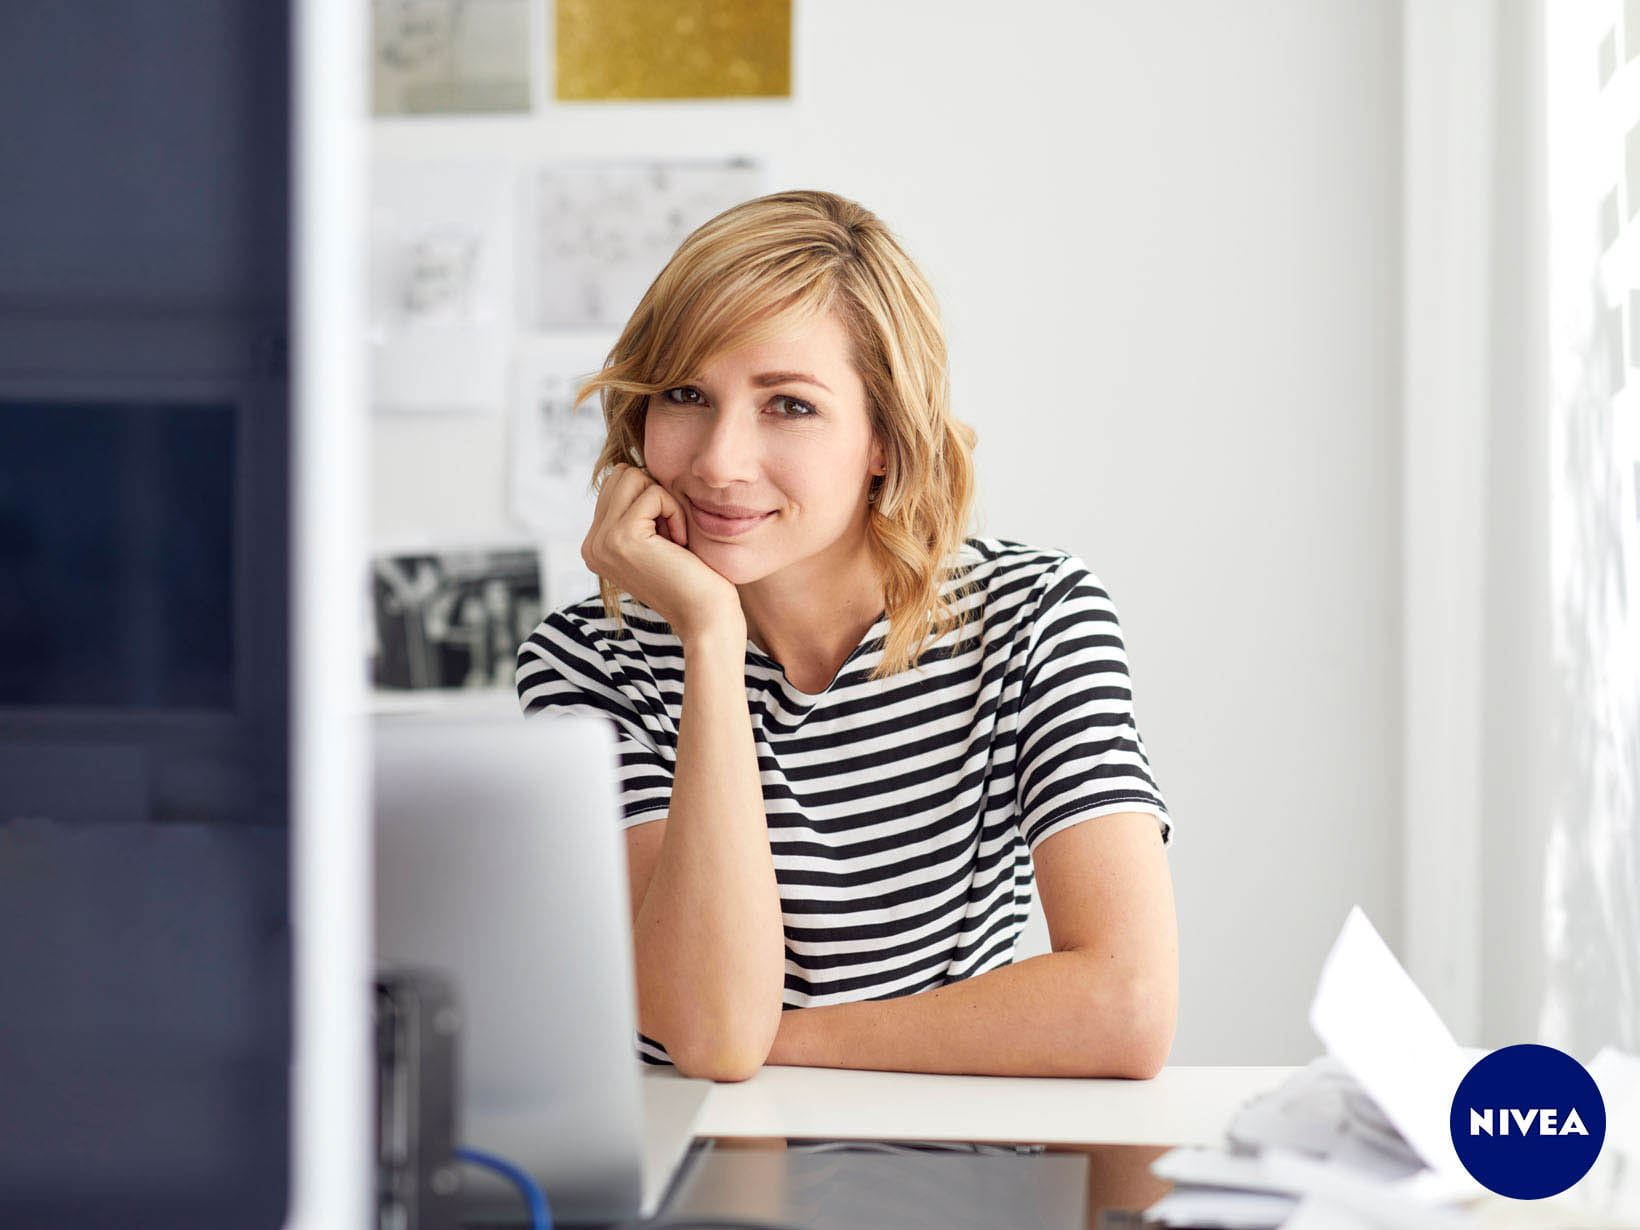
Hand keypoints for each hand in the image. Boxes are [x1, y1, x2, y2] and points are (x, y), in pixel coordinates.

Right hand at [581, 463, 741, 642]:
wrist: (707, 618)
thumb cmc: (695, 577)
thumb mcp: (657, 539)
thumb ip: (635, 510)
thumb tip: (626, 465)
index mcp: (596, 545)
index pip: (616, 484)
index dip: (651, 498)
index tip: (667, 538)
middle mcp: (591, 545)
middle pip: (621, 473)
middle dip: (655, 495)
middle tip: (671, 536)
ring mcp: (602, 542)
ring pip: (633, 476)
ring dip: (665, 502)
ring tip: (674, 539)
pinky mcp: (621, 537)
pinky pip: (653, 493)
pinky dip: (675, 513)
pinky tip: (680, 545)